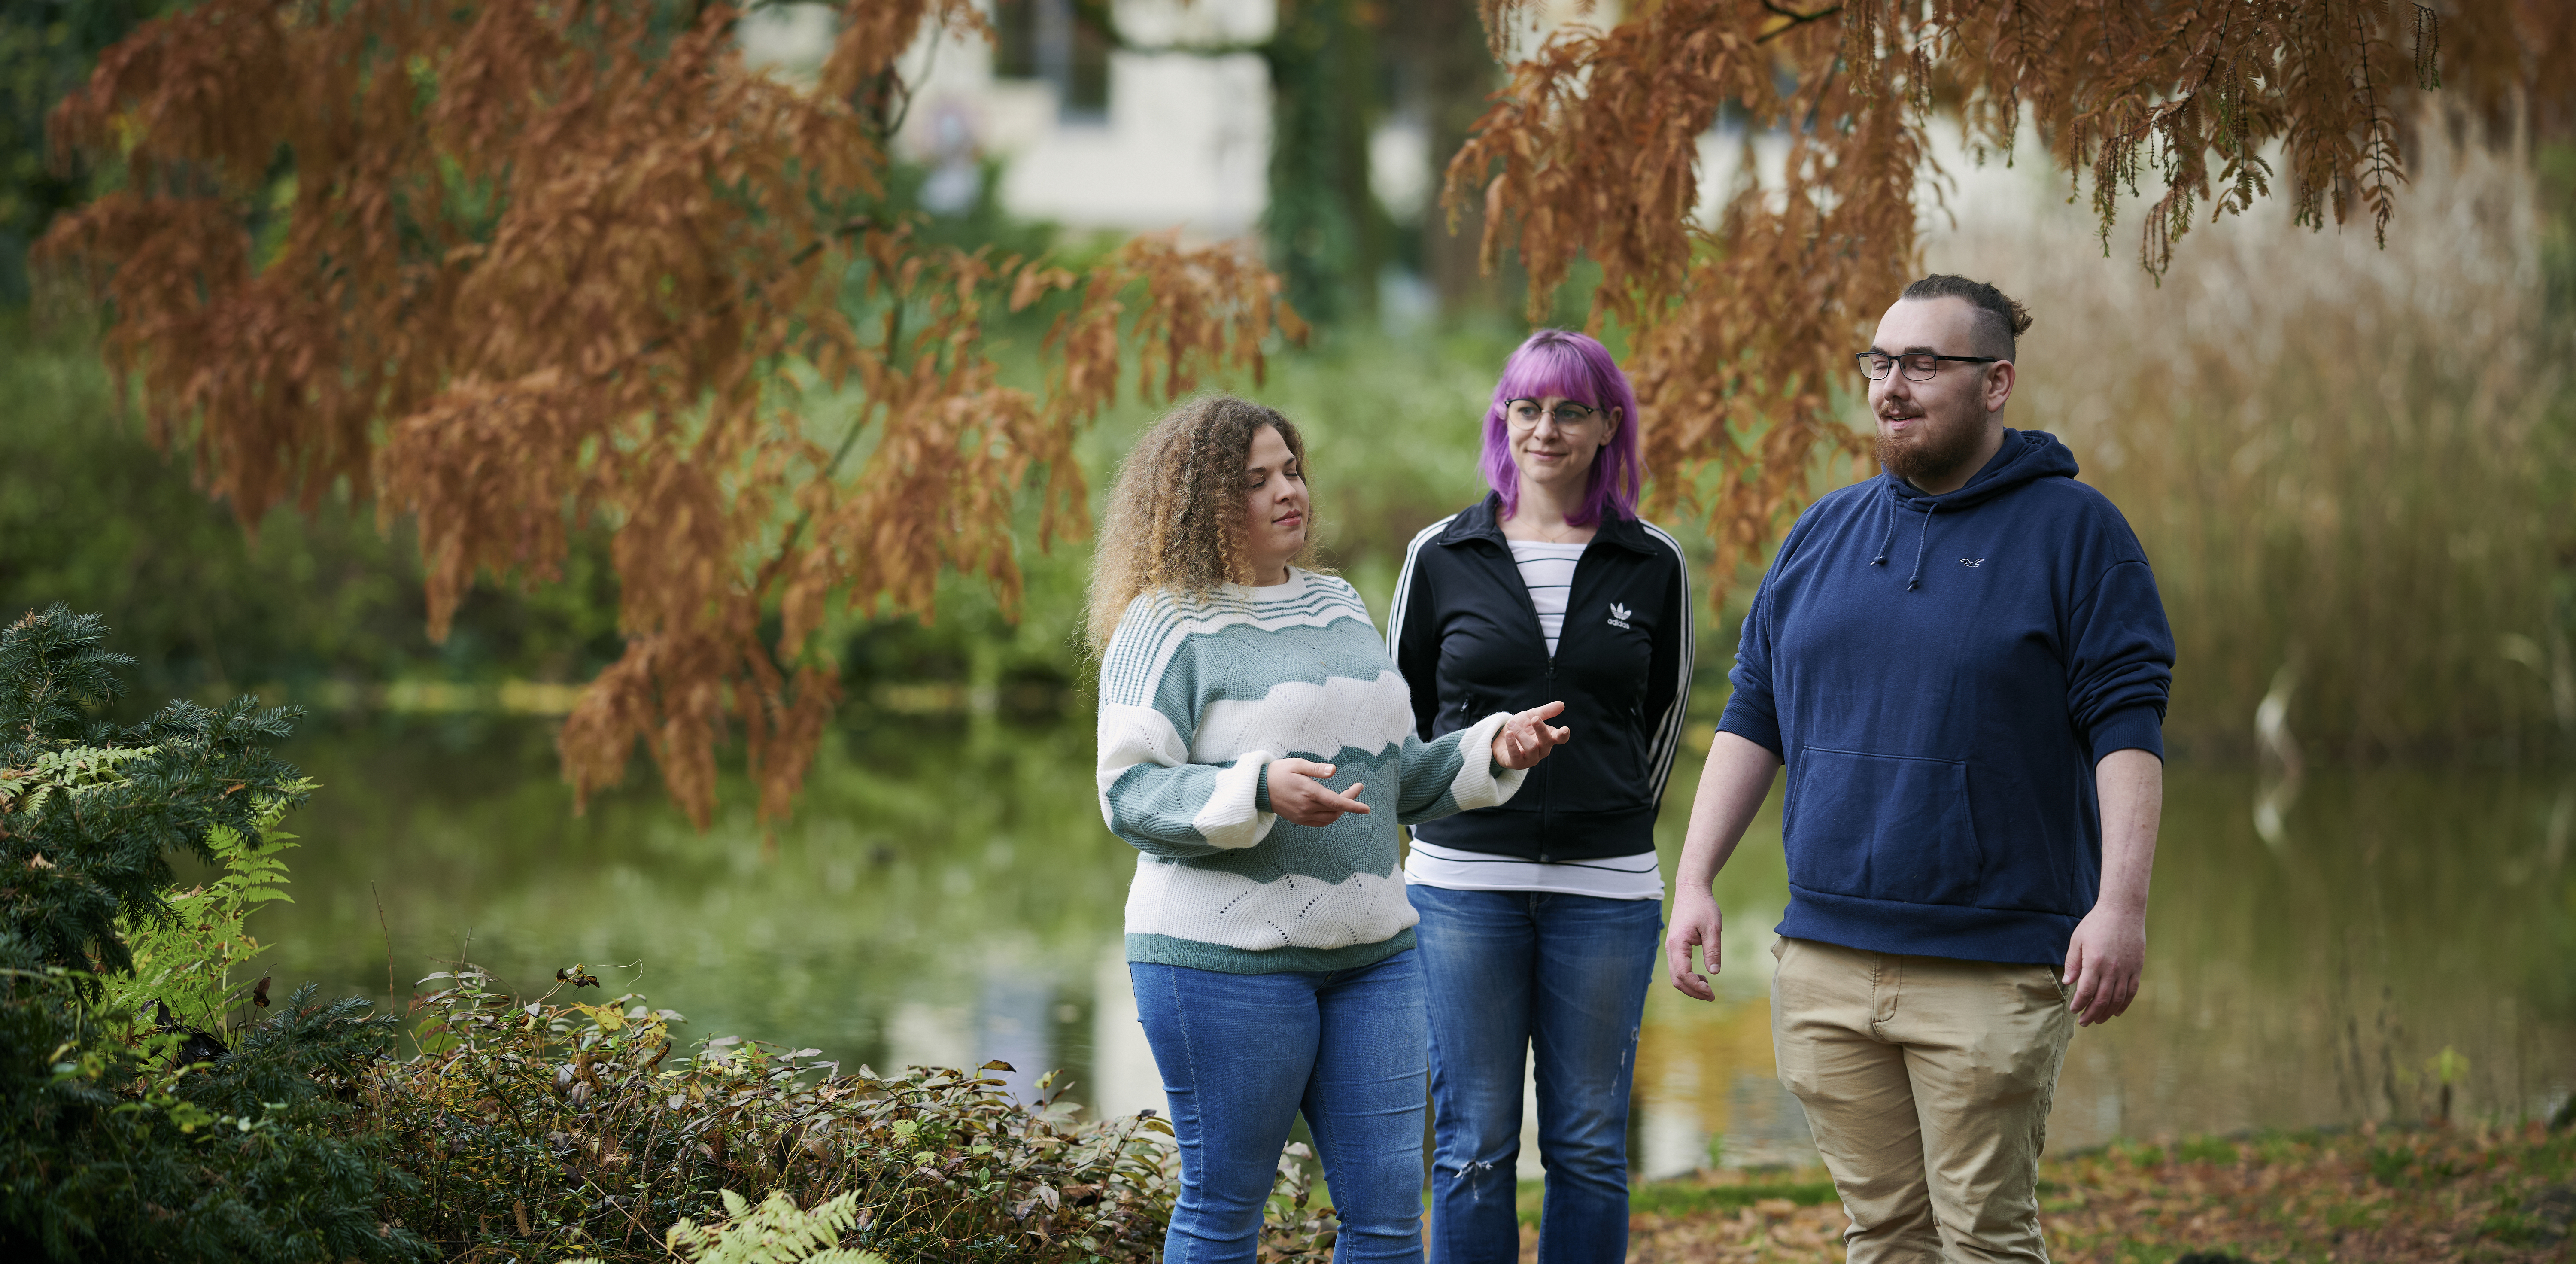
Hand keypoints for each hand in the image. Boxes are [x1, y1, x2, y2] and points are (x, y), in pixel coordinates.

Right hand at [1265, 758, 1367, 827]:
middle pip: (1336, 810)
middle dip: (1350, 801)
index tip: (1366, 808)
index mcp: (1308, 792)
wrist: (1258, 788)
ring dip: (1341, 810)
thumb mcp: (1297, 764)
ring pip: (1330, 818)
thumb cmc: (1278, 772)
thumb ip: (1317, 769)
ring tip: (1346, 796)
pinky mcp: (1299, 820)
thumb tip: (1334, 770)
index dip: (1353, 805)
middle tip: (1356, 788)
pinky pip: (1320, 822)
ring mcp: (1302, 815)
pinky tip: (1333, 806)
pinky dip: (1330, 816)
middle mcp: (1307, 807)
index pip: (1337, 801)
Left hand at [1490, 701, 1571, 769]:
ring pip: (1531, 748)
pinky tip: (1508, 734)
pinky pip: (1516, 755)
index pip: (1560, 738)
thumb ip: (1545, 712)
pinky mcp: (1517, 763)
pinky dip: (1512, 743)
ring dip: (1521, 734)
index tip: (1565, 729)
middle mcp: (1542, 750)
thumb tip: (1562, 704)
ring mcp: (1530, 759)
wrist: (1500, 738)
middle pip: (1547, 741)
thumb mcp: (1531, 716)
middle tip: (1534, 718)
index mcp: (1548, 738)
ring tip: (1511, 724)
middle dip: (1541, 729)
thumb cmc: (1520, 728)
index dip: (1563, 735)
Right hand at [1664, 890, 1723, 1000]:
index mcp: (1678, 944)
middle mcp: (1670, 948)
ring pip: (1675, 974)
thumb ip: (1713, 951)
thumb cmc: (1703, 906)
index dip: (1696, 987)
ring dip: (1690, 985)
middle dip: (1693, 991)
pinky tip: (1702, 977)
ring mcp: (1671, 947)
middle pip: (1676, 978)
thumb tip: (1714, 973)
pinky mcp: (1675, 946)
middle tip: (1712, 997)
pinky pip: (1678, 967)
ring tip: (1708, 989)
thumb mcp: (1713, 928)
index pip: (1682, 974)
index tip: (1711, 993)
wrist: (1691, 890)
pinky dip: (1688, 976)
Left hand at [2061, 904, 2144, 1025]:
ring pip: (2117, 999)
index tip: (2073, 1010)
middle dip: (2091, 1014)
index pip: (2085, 991)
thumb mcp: (2077, 939)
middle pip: (2101, 999)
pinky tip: (2116, 1012)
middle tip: (2083, 1022)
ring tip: (2098, 1020)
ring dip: (2107, 1012)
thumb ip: (2072, 962)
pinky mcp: (2137, 968)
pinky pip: (2131, 991)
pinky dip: (2124, 1004)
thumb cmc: (2096, 923)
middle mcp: (2112, 969)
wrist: (2123, 910)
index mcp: (2095, 962)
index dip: (2079, 1004)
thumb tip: (2067, 983)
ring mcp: (2127, 969)